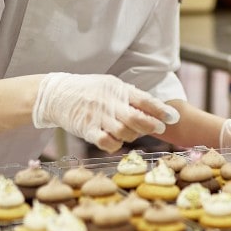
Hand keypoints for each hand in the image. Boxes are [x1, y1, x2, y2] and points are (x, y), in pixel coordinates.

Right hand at [32, 73, 179, 151]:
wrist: (57, 94)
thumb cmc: (88, 90)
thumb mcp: (110, 85)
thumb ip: (129, 96)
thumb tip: (153, 107)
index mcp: (117, 89)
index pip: (144, 100)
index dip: (160, 110)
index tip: (173, 117)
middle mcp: (108, 103)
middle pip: (137, 118)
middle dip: (152, 125)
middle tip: (160, 128)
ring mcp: (97, 117)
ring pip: (124, 132)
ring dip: (133, 135)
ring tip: (133, 133)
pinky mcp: (86, 129)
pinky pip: (106, 142)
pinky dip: (115, 145)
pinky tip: (116, 141)